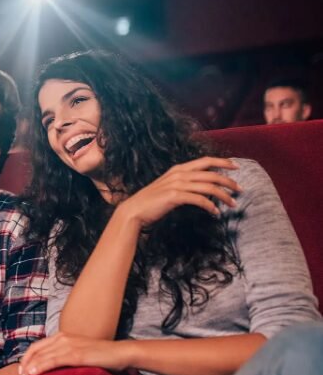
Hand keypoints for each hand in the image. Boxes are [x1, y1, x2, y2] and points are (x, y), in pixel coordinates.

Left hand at [18, 333, 132, 374]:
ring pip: (43, 356)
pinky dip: (42, 366)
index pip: (37, 346)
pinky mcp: (77, 354)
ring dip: (30, 367)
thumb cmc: (101, 356)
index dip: (27, 358)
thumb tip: (55, 369)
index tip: (22, 370)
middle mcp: (63, 338)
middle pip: (36, 350)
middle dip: (25, 364)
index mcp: (62, 336)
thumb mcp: (79, 353)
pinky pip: (54, 360)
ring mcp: (70, 345)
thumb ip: (66, 356)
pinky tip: (34, 373)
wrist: (120, 353)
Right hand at [116, 157, 240, 226]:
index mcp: (178, 169)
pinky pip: (200, 200)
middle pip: (211, 174)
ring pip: (209, 187)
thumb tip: (202, 187)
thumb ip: (184, 183)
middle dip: (229, 182)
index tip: (237, 167)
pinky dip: (211, 206)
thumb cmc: (152, 201)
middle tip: (240, 190)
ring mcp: (177, 184)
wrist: (134, 210)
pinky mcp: (175, 196)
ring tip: (233, 204)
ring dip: (224, 196)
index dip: (223, 162)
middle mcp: (179, 174)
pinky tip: (216, 213)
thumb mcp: (168, 186)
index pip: (206, 161)